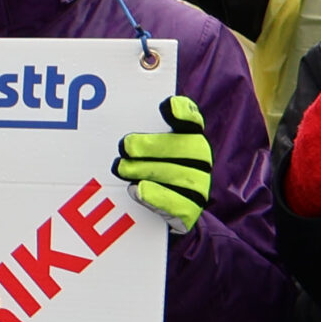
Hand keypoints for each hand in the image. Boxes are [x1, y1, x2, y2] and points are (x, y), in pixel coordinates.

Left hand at [115, 96, 213, 233]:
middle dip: (153, 146)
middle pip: (185, 148)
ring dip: (147, 170)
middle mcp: (200, 162)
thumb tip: (120, 134)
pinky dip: (156, 196)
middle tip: (125, 146)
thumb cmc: (147, 173)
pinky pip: (178, 204)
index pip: (192, 122)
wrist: (160, 216)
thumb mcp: (143, 154)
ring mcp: (199, 187)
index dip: (183, 112)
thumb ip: (138, 138)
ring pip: (179, 175)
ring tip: (121, 168)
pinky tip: (137, 189)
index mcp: (191, 140)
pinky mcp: (190, 211)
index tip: (167, 105)